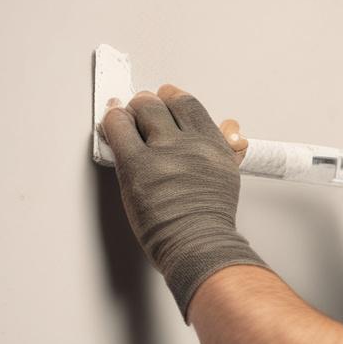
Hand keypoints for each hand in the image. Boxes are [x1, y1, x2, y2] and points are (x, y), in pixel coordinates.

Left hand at [100, 85, 266, 321]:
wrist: (199, 246)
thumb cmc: (210, 222)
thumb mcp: (226, 178)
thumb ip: (227, 149)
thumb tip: (231, 129)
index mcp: (214, 145)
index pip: (190, 104)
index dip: (174, 97)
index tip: (166, 99)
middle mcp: (189, 143)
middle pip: (163, 103)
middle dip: (149, 102)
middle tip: (141, 108)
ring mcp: (163, 152)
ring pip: (142, 108)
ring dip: (130, 109)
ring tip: (124, 118)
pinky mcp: (137, 165)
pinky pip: (118, 128)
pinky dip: (112, 121)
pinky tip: (111, 126)